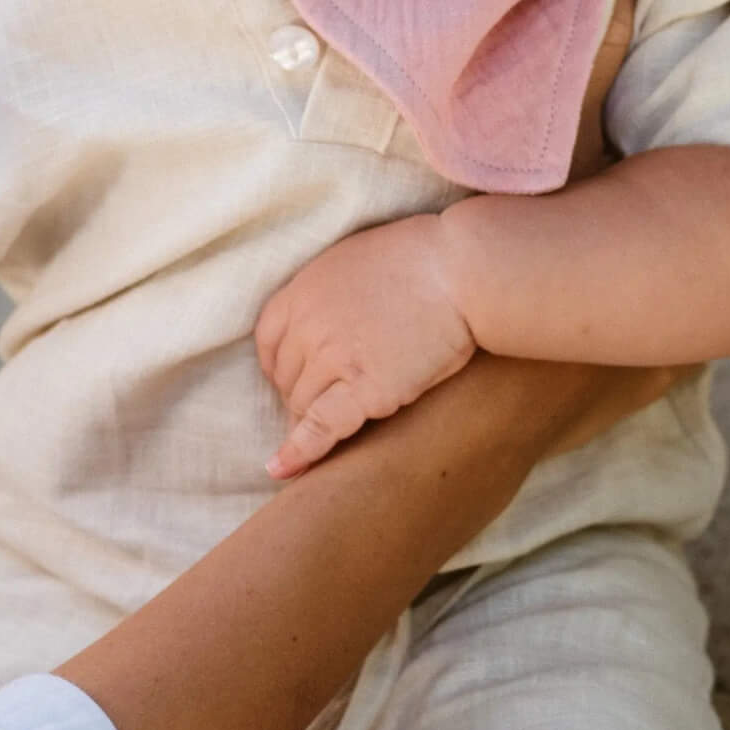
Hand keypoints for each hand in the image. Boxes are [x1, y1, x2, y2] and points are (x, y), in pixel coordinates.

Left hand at [254, 215, 476, 479]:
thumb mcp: (353, 259)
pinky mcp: (367, 391)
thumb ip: (328, 291)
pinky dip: (300, 453)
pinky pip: (321, 428)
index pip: (268, 341)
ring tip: (331, 426)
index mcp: (302, 291)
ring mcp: (335, 359)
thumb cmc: (421, 259)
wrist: (461, 270)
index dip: (280, 363)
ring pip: (301, 405)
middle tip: (330, 398)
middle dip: (300, 392)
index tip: (296, 375)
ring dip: (310, 417)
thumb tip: (323, 315)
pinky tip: (283, 471)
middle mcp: (309, 326)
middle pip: (285, 377)